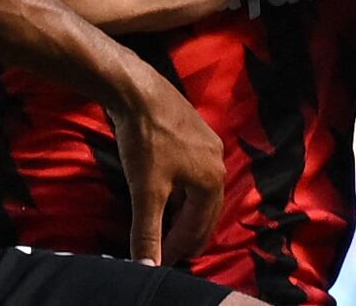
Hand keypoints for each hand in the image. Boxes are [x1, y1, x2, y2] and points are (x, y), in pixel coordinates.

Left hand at [105, 65, 225, 265]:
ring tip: (168, 226)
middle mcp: (217, 162)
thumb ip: (148, 232)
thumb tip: (147, 267)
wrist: (138, 89)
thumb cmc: (146, 140)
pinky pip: (194, 172)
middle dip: (188, 233)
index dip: (179, 247)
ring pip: (199, 190)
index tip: (162, 261)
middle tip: (172, 251)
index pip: (198, 226)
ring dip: (185, 211)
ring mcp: (208, 144)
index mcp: (212, 180)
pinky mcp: (195, 130)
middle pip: (205, 210)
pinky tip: (167, 192)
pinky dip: (182, 190)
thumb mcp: (146, 191)